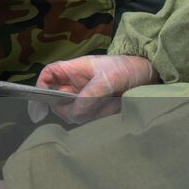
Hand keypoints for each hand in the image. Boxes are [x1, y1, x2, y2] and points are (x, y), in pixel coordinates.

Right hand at [37, 54, 155, 122]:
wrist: (149, 75)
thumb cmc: (126, 68)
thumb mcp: (107, 79)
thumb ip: (89, 96)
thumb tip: (74, 113)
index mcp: (70, 71)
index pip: (47, 78)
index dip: (40, 91)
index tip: (41, 109)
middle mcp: (74, 85)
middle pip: (59, 103)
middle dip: (76, 108)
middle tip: (95, 104)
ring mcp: (84, 98)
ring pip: (76, 114)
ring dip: (95, 112)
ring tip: (113, 101)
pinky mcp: (96, 109)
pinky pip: (92, 120)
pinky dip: (104, 116)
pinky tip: (116, 107)